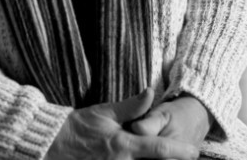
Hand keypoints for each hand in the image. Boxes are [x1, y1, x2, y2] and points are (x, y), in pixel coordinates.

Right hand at [46, 87, 199, 159]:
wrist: (52, 144)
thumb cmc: (78, 126)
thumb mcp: (104, 112)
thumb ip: (131, 106)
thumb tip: (151, 93)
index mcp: (124, 146)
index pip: (159, 149)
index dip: (180, 150)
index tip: (194, 151)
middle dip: (168, 158)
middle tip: (182, 153)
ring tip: (165, 155)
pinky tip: (141, 158)